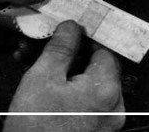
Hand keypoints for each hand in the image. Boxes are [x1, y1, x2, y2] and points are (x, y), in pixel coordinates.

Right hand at [5, 21, 124, 131]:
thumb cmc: (35, 128)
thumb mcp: (42, 78)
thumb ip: (60, 48)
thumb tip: (72, 28)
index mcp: (105, 89)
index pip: (105, 49)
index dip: (87, 35)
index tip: (71, 28)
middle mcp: (113, 107)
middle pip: (98, 67)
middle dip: (71, 54)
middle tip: (46, 45)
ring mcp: (106, 123)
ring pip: (90, 85)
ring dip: (67, 71)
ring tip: (37, 63)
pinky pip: (87, 103)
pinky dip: (70, 92)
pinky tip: (46, 86)